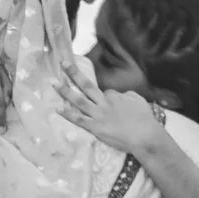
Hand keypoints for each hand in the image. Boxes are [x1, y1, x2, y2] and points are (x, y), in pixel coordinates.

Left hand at [52, 65, 167, 156]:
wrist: (144, 135)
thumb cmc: (145, 119)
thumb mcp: (138, 101)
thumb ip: (128, 96)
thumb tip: (122, 95)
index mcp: (114, 96)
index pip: (105, 91)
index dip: (105, 96)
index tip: (108, 104)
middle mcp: (103, 102)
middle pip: (86, 85)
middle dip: (74, 73)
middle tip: (63, 62)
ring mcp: (98, 115)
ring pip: (78, 100)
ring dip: (65, 91)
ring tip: (54, 83)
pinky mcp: (95, 128)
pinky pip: (78, 119)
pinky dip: (67, 114)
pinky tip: (58, 109)